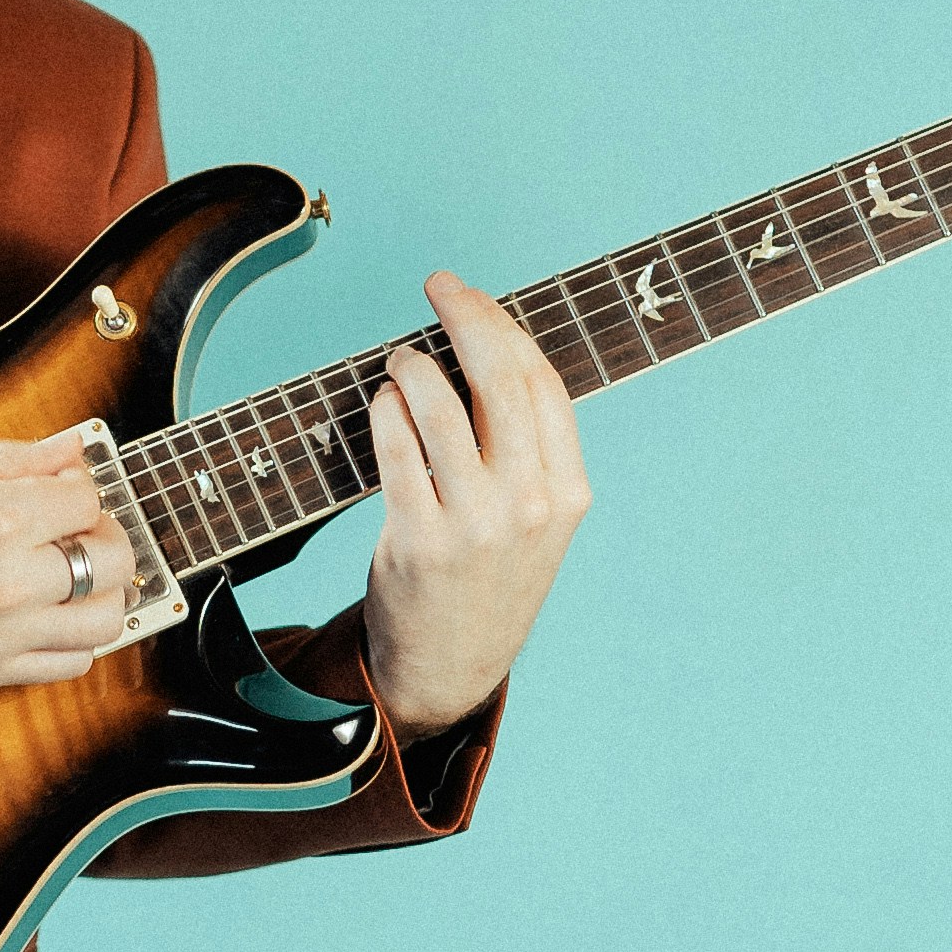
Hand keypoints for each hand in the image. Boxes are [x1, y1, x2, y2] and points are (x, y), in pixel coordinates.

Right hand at [0, 433, 150, 688]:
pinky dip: (77, 638)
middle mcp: (5, 582)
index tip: (56, 486)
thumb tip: (71, 450)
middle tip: (74, 527)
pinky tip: (50, 613)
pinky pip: (72, 664)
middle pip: (115, 560)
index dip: (77, 486)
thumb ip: (9, 457)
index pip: (87, 500)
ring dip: (104, 590)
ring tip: (72, 572)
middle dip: (105, 534)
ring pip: (107, 620)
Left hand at [361, 274, 588, 730]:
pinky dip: (386, 411)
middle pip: (499, 379)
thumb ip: (528, 447)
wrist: (452, 666)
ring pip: (442, 408)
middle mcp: (528, 506)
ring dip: (415, 366)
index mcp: (568, 492)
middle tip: (438, 286)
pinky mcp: (418, 541)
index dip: (505, 326)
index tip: (473, 297)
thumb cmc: (490, 575)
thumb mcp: (537, 518)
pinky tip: (383, 401)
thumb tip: (486, 347)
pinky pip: (396, 451)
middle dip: (466, 316)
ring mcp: (474, 525)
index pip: (542, 383)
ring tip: (401, 360)